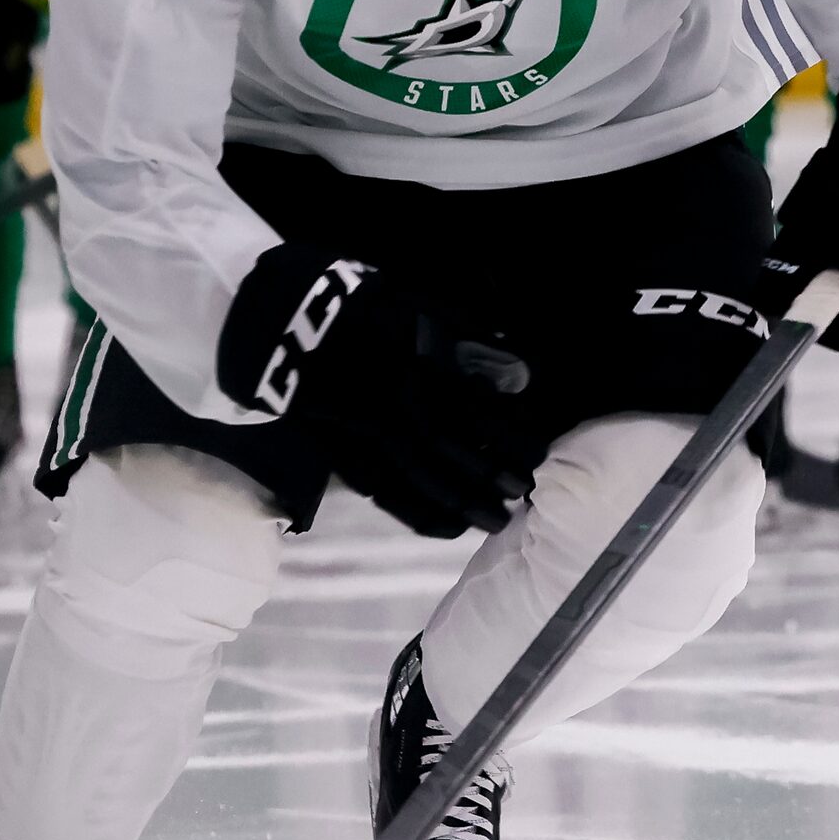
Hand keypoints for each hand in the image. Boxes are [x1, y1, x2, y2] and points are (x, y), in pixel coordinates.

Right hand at [216, 244, 549, 537]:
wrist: (299, 326)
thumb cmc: (371, 315)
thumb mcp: (427, 311)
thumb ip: (475, 339)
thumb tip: (522, 374)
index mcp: (422, 370)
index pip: (479, 414)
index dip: (513, 439)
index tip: (539, 452)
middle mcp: (400, 408)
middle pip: (457, 454)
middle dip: (496, 477)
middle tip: (526, 490)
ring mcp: (370, 437)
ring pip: (425, 482)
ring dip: (467, 504)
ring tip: (498, 519)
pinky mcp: (347, 455)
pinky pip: (388, 497)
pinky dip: (422, 517)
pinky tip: (451, 528)